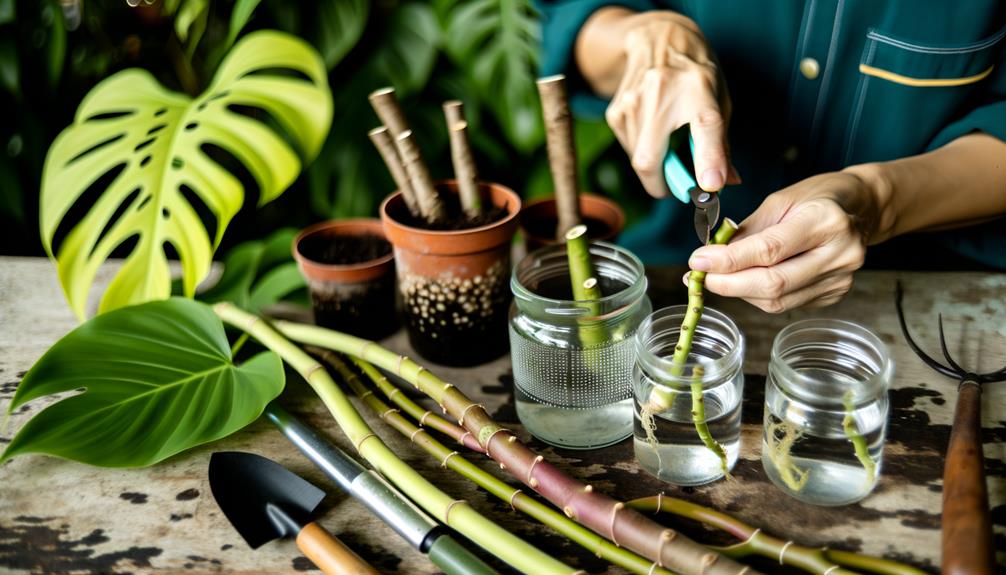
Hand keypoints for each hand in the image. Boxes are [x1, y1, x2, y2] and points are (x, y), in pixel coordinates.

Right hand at [598, 11, 739, 196]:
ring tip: (669, 147)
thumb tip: (724, 182)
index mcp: (699, 88)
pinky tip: (653, 134)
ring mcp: (632, 103)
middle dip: (664, 185)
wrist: (659, 39)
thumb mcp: (718, 101)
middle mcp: (661, 94)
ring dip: (656, 168)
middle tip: (679, 187)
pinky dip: (643, 153)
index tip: (710, 186)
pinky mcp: (616, 113)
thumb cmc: (694, 74)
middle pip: (649, 161)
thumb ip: (721, 144)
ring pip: (638, 161)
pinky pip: (630, 150)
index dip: (708, 160)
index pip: (705, 128)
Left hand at [687, 170, 882, 312]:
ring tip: (719, 278)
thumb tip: (709, 258)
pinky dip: (759, 295)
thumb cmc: (817, 198)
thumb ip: (746, 233)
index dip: (728, 260)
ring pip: (777, 300)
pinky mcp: (836, 294)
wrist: (861, 207)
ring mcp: (841, 278)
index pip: (769, 251)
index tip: (697, 261)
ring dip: (740, 292)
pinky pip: (787, 303)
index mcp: (826, 221)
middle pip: (774, 284)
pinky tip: (747, 281)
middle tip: (700, 277)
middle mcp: (840, 253)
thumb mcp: (779, 202)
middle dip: (729, 283)